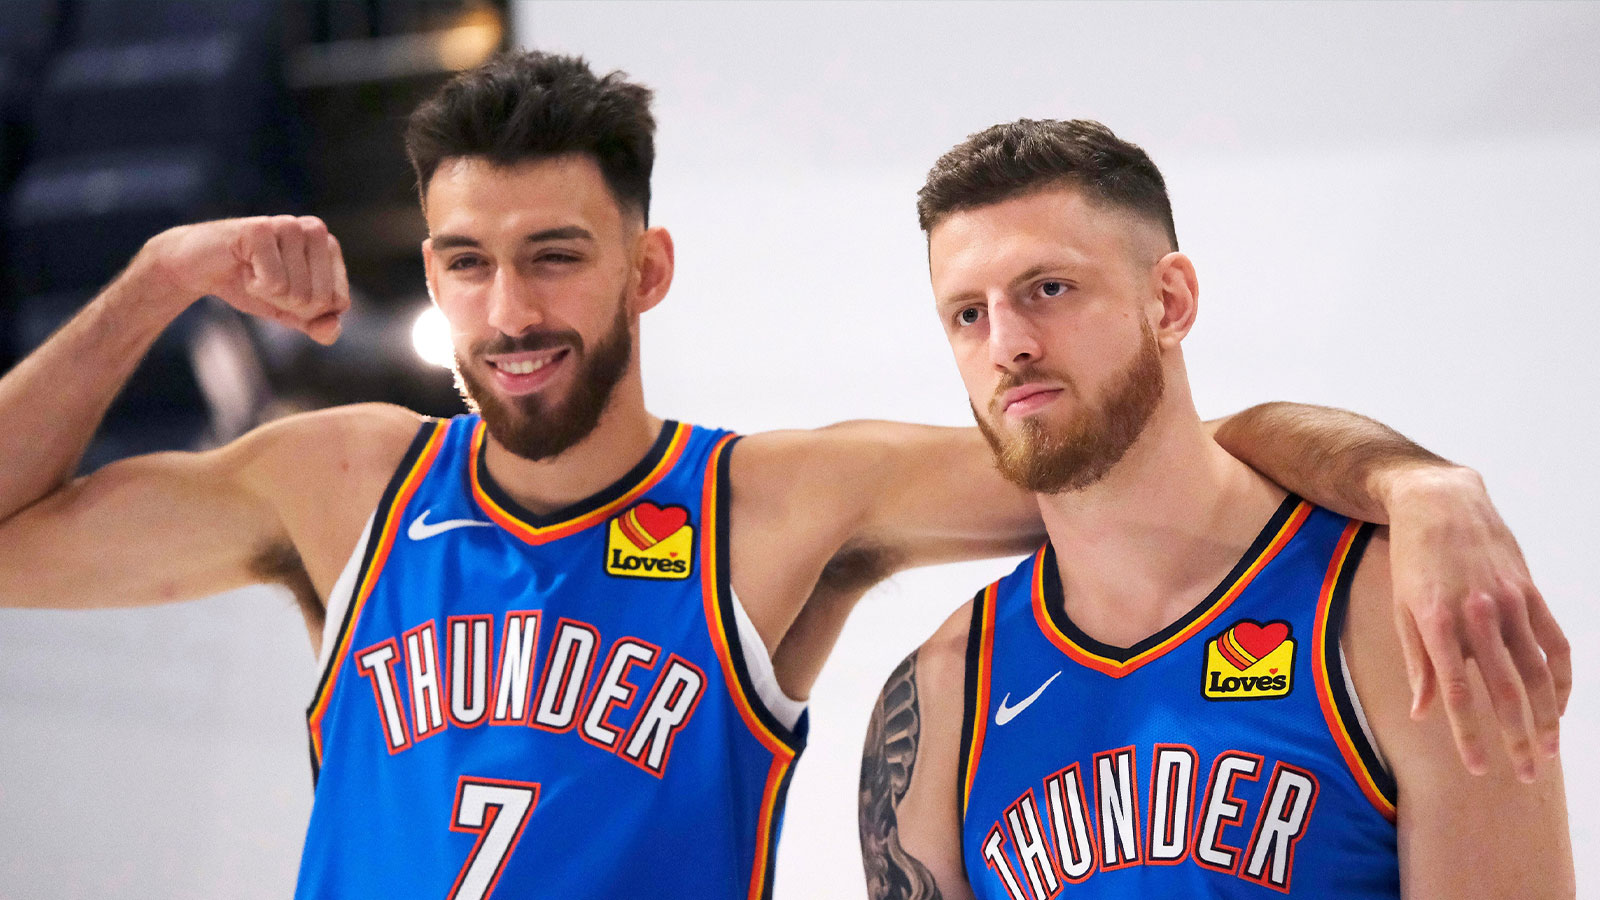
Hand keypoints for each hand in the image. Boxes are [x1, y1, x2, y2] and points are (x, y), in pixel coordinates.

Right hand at [136, 215, 350, 344]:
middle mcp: (315, 230)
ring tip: (253, 272)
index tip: (285, 291)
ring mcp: (288, 225)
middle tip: (265, 282)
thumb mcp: (291, 312)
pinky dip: (253, 286)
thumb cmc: (251, 285)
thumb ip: (318, 325)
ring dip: (268, 294)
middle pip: (320, 299)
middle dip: (288, 304)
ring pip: (297, 292)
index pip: (339, 302)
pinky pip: (274, 283)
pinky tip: (242, 267)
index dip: (308, 311)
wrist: (199, 268)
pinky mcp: (260, 229)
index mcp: (330, 247)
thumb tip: (332, 329)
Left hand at [1385, 465, 1568, 780]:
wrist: (1439, 502)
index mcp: (1436, 622)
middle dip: (1515, 738)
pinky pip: (1555, 643)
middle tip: (1523, 775)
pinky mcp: (1530, 591)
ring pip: (1537, 671)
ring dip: (1547, 716)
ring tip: (1548, 750)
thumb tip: (1423, 714)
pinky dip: (1562, 678)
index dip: (1469, 735)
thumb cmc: (1410, 560)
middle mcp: (1476, 615)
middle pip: (1503, 689)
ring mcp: (1508, 602)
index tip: (1478, 769)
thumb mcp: (1400, 609)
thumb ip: (1416, 663)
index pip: (1457, 693)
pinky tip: (1560, 704)